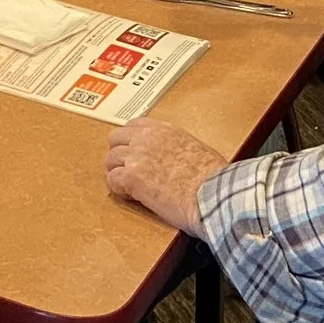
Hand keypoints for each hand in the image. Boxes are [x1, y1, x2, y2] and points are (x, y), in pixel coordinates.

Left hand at [102, 115, 226, 239]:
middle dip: (119, 155)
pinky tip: (131, 197)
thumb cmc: (214, 179)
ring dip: (117, 173)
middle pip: (116, 139)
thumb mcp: (197, 150)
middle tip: (128, 171)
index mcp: (165, 130)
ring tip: (130, 188)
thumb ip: (178, 148)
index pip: (134, 125)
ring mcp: (137, 156)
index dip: (131, 142)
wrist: (213, 195)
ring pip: (110, 160)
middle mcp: (148, 138)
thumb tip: (176, 159)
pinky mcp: (131, 176)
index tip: (134, 153)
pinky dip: (118, 190)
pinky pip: (112, 180)